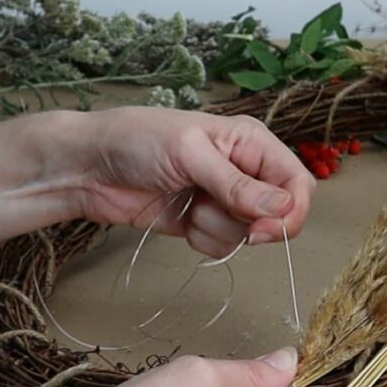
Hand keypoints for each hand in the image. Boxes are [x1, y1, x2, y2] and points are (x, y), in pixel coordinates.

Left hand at [63, 107, 315, 256]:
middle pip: (279, 214)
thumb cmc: (135, 141)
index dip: (290, 212)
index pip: (297, 182)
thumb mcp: (189, 154)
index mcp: (252, 142)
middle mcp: (246, 170)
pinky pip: (224, 245)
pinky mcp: (204, 222)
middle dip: (249, 223)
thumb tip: (281, 207)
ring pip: (249, 234)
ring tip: (186, 203)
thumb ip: (236, 184)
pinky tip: (180, 219)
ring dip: (217, 228)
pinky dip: (202, 240)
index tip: (262, 230)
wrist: (88, 168)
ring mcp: (225, 199)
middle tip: (210, 211)